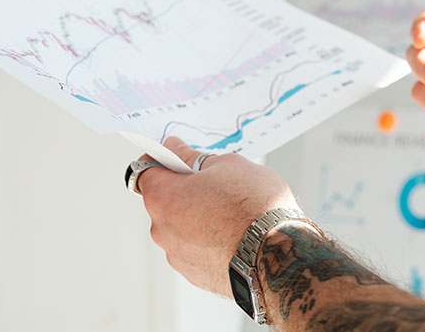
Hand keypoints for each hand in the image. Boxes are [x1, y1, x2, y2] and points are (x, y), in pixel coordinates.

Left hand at [137, 137, 298, 296]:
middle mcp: (162, 230)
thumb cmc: (255, 209)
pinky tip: (235, 233)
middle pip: (164, 200)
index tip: (177, 156)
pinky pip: (196, 248)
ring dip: (197, 216)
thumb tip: (176, 150)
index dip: (161, 159)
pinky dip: (208, 240)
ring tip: (231, 212)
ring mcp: (178, 256)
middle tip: (215, 183)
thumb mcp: (227, 165)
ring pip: (181, 226)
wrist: (280, 257)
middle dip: (184, 189)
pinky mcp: (196, 274)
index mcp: (163, 198)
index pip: (145, 170)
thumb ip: (193, 157)